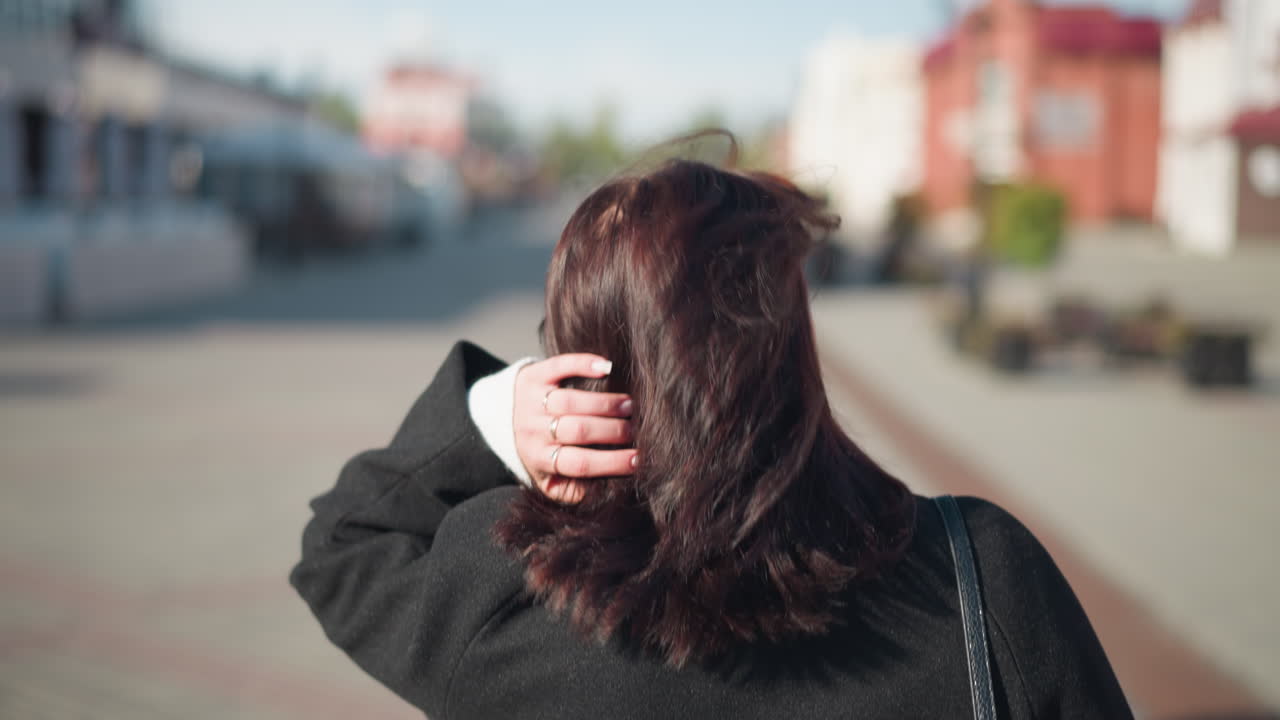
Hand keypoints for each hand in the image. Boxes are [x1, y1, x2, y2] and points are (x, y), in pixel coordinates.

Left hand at [514, 354, 636, 503]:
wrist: (499, 418)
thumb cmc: (539, 451)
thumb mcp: (548, 479)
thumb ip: (574, 490)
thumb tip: (607, 493)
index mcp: (540, 460)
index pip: (579, 463)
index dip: (610, 462)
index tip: (638, 460)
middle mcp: (533, 430)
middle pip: (576, 430)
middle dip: (612, 430)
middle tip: (636, 429)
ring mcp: (532, 401)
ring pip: (569, 401)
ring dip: (603, 403)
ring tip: (629, 405)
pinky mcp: (533, 376)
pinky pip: (559, 367)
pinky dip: (583, 364)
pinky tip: (606, 367)